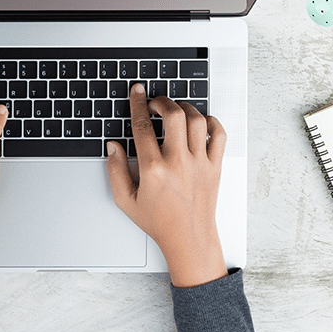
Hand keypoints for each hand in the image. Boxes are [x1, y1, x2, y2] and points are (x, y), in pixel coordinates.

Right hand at [106, 83, 228, 287]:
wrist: (188, 239)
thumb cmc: (159, 222)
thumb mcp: (126, 200)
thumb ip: (115, 171)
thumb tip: (113, 147)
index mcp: (153, 170)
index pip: (143, 126)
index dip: (137, 104)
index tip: (137, 92)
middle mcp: (178, 163)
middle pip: (173, 115)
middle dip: (162, 101)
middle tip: (155, 102)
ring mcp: (199, 163)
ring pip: (196, 120)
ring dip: (184, 108)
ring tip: (175, 110)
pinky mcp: (215, 167)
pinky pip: (219, 135)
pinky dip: (211, 122)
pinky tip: (200, 122)